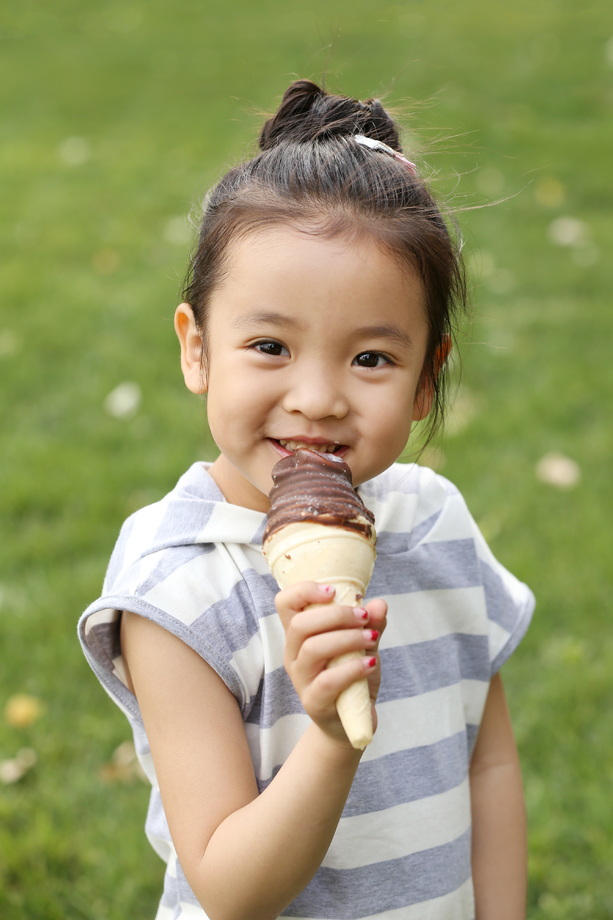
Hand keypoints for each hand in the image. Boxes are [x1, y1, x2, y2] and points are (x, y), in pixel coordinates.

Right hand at [274, 582, 386, 744]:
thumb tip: (379, 604)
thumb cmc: (352, 678)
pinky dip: (353, 667)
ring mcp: (301, 679)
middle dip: (336, 615)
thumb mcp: (364, 646)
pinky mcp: (314, 702)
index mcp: (300, 635)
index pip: (285, 604)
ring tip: (371, 638)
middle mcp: (293, 655)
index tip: (332, 590)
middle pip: (300, 625)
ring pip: (313, 649)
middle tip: (364, 617)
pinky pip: (329, 681)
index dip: (304, 591)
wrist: (350, 723)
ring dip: (347, 638)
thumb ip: (371, 624)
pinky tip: (371, 662)